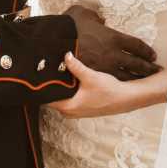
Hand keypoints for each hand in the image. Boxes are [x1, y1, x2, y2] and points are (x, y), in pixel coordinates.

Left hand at [49, 53, 166, 117]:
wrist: (126, 99)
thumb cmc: (109, 90)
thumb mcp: (90, 76)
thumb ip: (76, 67)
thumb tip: (66, 56)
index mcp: (68, 107)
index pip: (46, 98)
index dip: (43, 86)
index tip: (40, 75)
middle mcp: (69, 112)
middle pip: (53, 97)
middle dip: (52, 84)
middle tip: (48, 69)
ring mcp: (75, 111)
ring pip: (61, 97)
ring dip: (61, 86)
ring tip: (58, 71)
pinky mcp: (82, 108)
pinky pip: (69, 98)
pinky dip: (68, 90)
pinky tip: (70, 78)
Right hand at [65, 5, 158, 79]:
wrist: (54, 44)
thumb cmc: (68, 26)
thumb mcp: (82, 13)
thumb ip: (94, 17)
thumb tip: (99, 20)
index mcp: (112, 37)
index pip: (136, 44)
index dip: (146, 50)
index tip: (153, 54)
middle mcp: (113, 54)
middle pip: (136, 62)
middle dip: (148, 67)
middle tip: (157, 70)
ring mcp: (104, 68)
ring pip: (128, 75)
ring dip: (139, 78)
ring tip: (147, 82)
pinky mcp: (95, 77)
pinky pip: (112, 83)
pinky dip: (123, 85)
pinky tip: (127, 88)